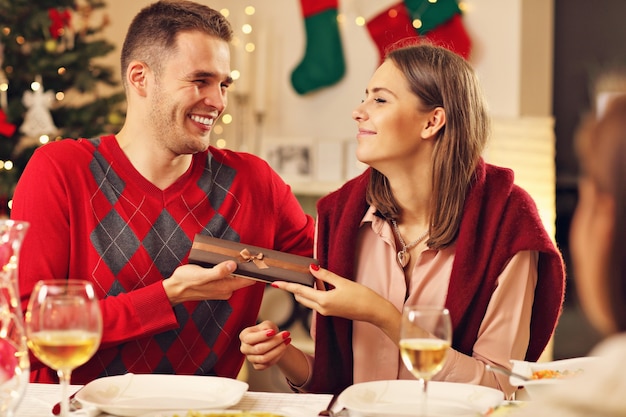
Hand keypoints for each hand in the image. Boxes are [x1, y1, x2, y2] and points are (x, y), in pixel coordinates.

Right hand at [163, 261, 256, 304]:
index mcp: (226, 287)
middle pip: (244, 277)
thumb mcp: (202, 275)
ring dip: (238, 266)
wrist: (174, 289)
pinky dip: (230, 268)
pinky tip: (227, 259)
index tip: (259, 259)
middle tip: (249, 252)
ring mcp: (222, 288)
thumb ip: (218, 271)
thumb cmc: (186, 281)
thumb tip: (233, 265)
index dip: (256, 270)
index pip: (249, 280)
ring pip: (236, 276)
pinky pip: (229, 276)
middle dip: (247, 266)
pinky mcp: (217, 285)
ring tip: (240, 253)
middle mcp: (226, 289)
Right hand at [239, 320, 290, 369]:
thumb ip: (267, 326)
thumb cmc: (268, 331)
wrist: (272, 341)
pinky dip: (277, 356)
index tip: (274, 331)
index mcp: (244, 336)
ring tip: (287, 341)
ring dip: (278, 349)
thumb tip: (270, 332)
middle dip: (275, 342)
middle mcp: (245, 348)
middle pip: (259, 349)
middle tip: (286, 335)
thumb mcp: (267, 324)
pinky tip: (283, 349)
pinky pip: (268, 364)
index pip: (250, 339)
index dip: (262, 336)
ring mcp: (250, 358)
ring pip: (265, 358)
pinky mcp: (257, 366)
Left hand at [273, 265, 401, 339]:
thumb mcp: (343, 282)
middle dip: (293, 288)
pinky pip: (316, 302)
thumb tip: (312, 268)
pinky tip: (317, 285)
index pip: (299, 291)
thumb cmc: (362, 296)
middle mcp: (322, 308)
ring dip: (303, 290)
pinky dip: (313, 293)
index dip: (286, 286)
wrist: (374, 311)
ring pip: (308, 300)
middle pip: (301, 297)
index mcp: (323, 300)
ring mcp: (326, 312)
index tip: (275, 283)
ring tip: (302, 278)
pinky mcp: (331, 312)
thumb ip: (326, 275)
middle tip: (287, 277)